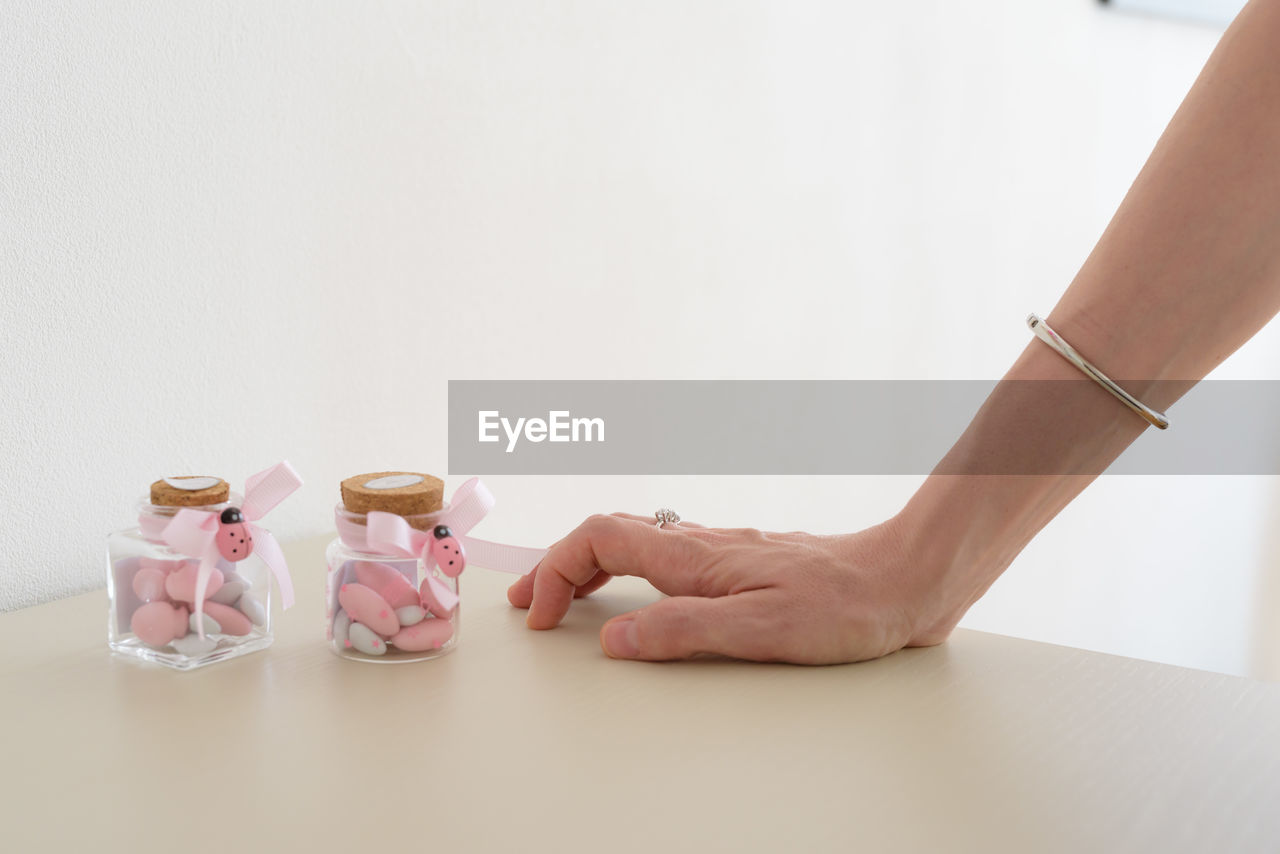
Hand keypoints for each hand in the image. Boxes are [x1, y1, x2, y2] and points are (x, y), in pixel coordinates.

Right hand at [506, 513, 952, 663]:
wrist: (905, 579)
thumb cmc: (845, 603)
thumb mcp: (761, 628)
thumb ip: (683, 630)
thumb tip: (614, 641)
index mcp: (695, 556)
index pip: (599, 538)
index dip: (557, 569)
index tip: (544, 615)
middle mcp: (702, 544)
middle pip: (608, 535)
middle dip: (560, 567)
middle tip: (534, 605)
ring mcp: (723, 551)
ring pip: (636, 542)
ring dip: (592, 567)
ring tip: (569, 601)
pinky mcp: (745, 566)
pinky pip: (667, 556)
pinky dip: (630, 571)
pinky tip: (642, 596)